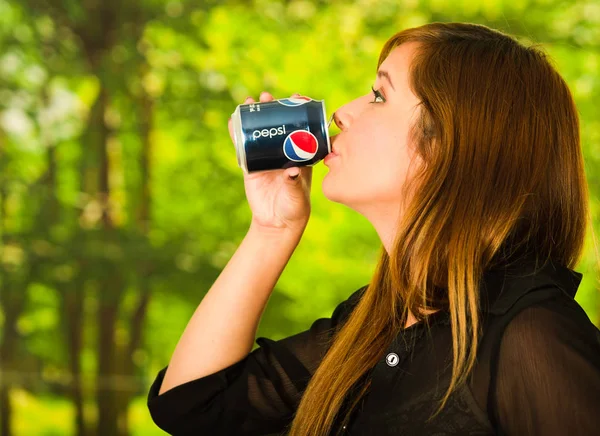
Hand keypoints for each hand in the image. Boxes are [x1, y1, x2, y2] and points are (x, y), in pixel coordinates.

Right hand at [228, 92, 312, 233]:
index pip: (300, 129)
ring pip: (259, 132)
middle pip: (277, 125)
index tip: (296, 97)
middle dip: (272, 109)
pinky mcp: (251, 166)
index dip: (297, 112)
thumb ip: (294, 183)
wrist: (276, 223)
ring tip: (248, 101)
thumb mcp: (297, 195)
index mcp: (300, 155)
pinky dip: (237, 134)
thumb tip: (291, 171)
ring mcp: (266, 158)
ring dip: (254, 116)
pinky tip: (232, 121)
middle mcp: (283, 153)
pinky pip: (243, 147)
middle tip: (267, 96)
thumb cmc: (294, 208)